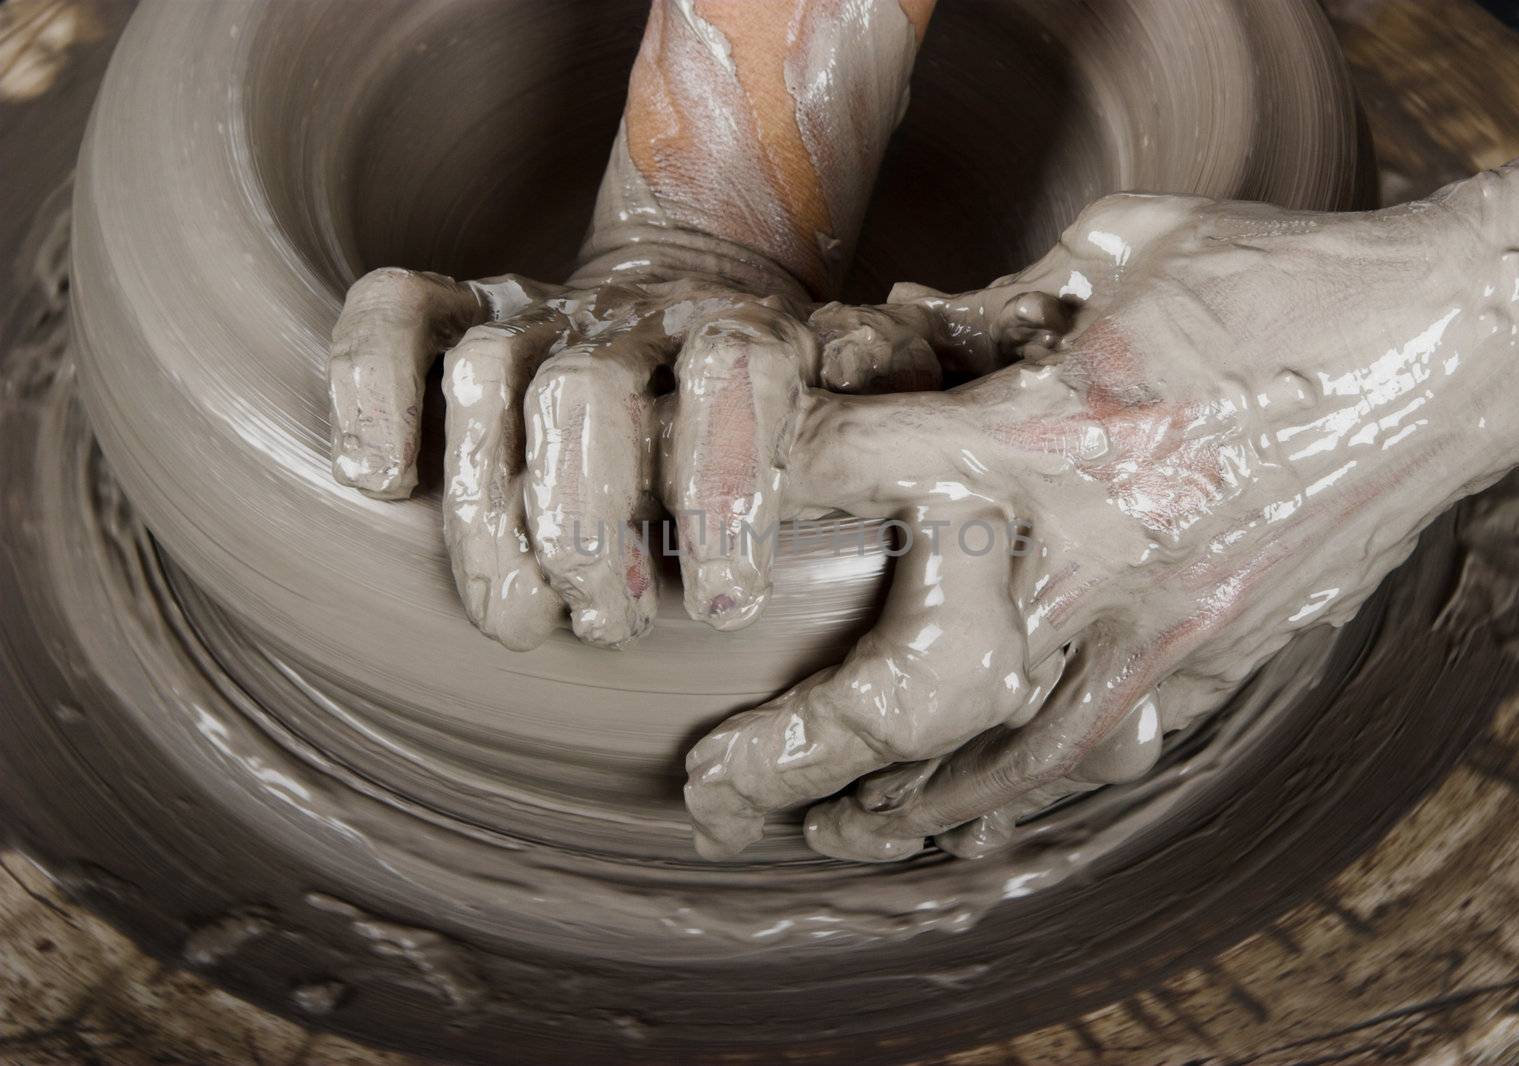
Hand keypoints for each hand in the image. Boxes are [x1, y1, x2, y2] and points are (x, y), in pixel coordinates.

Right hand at [326, 267, 954, 649]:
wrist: (700, 290)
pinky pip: (394, 315)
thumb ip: (898, 442)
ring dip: (490, 514)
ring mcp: (547, 310)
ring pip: (490, 377)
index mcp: (752, 335)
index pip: (740, 375)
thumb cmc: (785, 415)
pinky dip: (370, 388)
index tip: (722, 604)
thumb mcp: (861, 422)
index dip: (726, 490)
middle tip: (605, 627)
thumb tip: (949, 486)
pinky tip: (374, 481)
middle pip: (589, 396)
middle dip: (586, 530)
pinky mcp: (465, 306)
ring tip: (524, 620)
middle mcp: (643, 316)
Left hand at [685, 172, 1518, 859]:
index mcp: (1050, 426)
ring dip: (901, 811)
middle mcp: (1092, 546)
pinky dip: (1023, 796)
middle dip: (807, 752)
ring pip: (1007, 762)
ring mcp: (1162, 624)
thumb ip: (1002, 301)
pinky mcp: (1218, 658)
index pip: (855, 465)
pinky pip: (1105, 754)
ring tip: (824, 838)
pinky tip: (967, 827)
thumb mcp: (1124, 250)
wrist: (1451, 349)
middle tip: (721, 789)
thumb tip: (911, 331)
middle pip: (916, 681)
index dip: (759, 485)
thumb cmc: (1285, 282)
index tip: (701, 522)